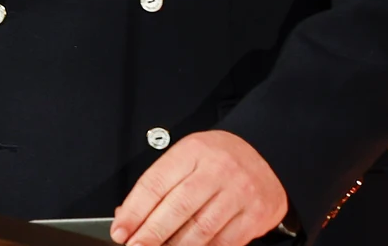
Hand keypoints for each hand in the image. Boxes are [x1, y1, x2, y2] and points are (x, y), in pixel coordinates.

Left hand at [109, 130, 286, 245]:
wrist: (266, 154)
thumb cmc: (220, 157)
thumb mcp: (187, 156)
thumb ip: (160, 184)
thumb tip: (128, 214)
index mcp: (193, 151)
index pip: (156, 183)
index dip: (134, 210)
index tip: (121, 230)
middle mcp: (217, 171)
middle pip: (177, 207)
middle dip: (151, 233)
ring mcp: (238, 194)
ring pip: (200, 229)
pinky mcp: (254, 216)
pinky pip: (224, 242)